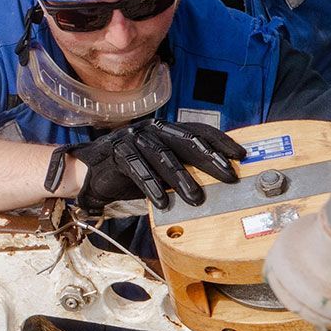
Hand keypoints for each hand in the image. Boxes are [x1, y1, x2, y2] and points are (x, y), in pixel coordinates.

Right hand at [69, 119, 246, 210]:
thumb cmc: (130, 171)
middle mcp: (151, 129)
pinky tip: (162, 201)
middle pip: (185, 140)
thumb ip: (182, 165)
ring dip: (181, 178)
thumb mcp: (161, 167)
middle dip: (209, 158)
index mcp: (164, 129)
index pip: (198, 130)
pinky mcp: (117, 153)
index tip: (240, 155)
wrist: (91, 171)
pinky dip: (151, 186)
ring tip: (196, 197)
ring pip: (162, 155)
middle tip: (227, 176)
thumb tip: (214, 177)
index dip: (220, 141)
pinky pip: (137, 169)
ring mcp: (133, 139)